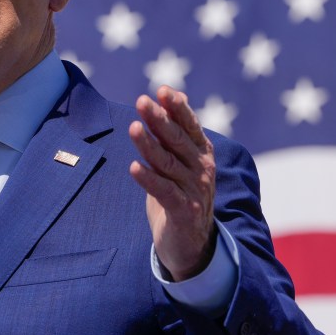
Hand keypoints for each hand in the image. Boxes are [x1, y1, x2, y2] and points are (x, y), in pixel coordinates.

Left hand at [128, 86, 216, 280]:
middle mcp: (202, 169)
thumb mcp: (182, 162)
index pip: (190, 125)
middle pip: (177, 140)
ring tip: (133, 128)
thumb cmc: (182, 196)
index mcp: (202, 153)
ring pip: (167, 163)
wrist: (193, 244)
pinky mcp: (184, 211)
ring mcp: (194, 190)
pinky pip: (164, 192)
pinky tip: (134, 167)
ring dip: (149, 145)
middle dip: (159, 119)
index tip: (163, 90)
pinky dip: (148, 179)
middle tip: (141, 101)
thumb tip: (174, 96)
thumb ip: (177, 132)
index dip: (178, 108)